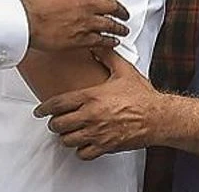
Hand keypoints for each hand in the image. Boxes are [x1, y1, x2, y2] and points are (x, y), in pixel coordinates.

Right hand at [22, 0, 130, 51]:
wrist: (26, 21)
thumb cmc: (34, 3)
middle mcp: (87, 4)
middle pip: (112, 6)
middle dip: (121, 10)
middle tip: (124, 13)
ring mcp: (86, 22)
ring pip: (111, 24)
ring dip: (119, 27)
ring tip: (123, 29)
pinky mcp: (82, 39)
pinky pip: (102, 40)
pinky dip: (110, 41)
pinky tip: (114, 41)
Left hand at [34, 49, 165, 159]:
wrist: (159, 117)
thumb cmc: (142, 96)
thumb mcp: (123, 70)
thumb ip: (107, 56)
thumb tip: (97, 46)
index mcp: (91, 97)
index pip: (58, 104)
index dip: (44, 109)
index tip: (39, 111)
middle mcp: (91, 116)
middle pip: (59, 124)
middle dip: (54, 123)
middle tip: (56, 121)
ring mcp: (97, 133)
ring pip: (68, 140)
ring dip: (66, 136)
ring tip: (68, 132)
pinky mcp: (106, 146)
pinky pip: (83, 153)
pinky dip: (80, 150)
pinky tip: (83, 143)